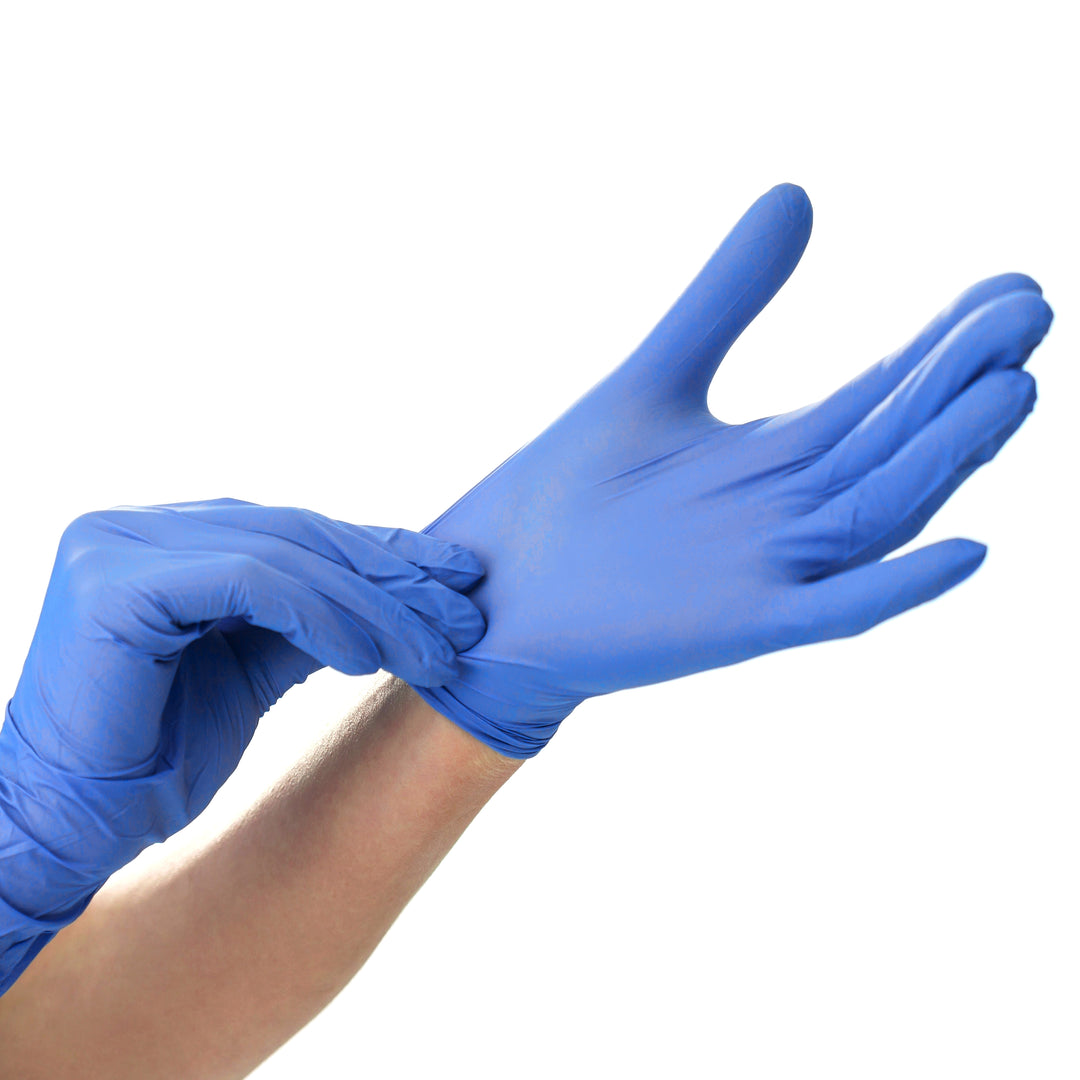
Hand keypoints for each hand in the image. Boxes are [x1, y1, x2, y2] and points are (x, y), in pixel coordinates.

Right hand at [0, 499, 484, 989]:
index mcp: (162, 540)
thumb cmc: (153, 757)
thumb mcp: (250, 669)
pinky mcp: (116, 584)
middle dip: (392, 575)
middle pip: (297, 536)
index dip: (380, 553)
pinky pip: (252, 583)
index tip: (452, 579)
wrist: (66, 833)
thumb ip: (307, 619)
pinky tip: (374, 656)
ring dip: (376, 603)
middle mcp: (135, 528)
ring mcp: (118, 547)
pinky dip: (324, 616)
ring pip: (285, 555)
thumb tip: (395, 593)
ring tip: (437, 646)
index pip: (293, 533)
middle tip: (466, 610)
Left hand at [413, 184, 1051, 756]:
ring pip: (877, 511)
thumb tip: (798, 192)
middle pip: (892, 442)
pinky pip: (832, 611)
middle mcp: (784, 512)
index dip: (943, 344)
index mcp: (771, 457)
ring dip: (946, 460)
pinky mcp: (735, 627)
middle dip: (959, 383)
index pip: (878, 393)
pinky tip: (968, 551)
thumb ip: (723, 297)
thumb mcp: (652, 378)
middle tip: (1028, 312)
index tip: (1010, 287)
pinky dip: (894, 586)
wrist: (495, 593)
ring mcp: (766, 573)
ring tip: (1013, 389)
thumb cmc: (567, 497)